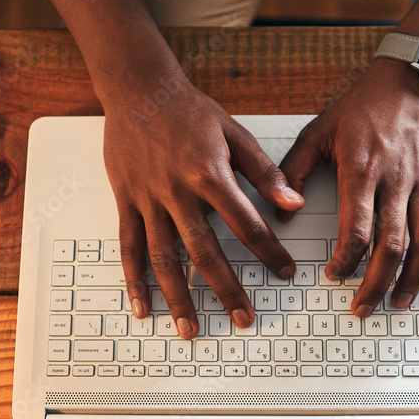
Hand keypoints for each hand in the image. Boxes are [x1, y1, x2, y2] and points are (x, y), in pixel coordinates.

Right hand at [103, 79, 304, 338]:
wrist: (138, 88)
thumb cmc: (189, 111)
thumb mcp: (234, 133)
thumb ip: (265, 172)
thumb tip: (293, 204)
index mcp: (209, 174)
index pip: (245, 223)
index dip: (268, 251)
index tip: (284, 273)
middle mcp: (176, 191)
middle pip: (204, 251)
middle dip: (226, 289)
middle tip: (244, 318)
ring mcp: (147, 200)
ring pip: (164, 258)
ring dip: (178, 297)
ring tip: (190, 329)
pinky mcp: (125, 202)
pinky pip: (129, 248)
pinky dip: (134, 281)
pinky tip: (143, 308)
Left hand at [278, 60, 418, 316]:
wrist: (414, 75)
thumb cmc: (364, 103)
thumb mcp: (319, 129)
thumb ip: (294, 170)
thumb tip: (281, 209)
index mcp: (361, 170)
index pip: (355, 229)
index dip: (346, 260)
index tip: (334, 276)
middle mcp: (396, 179)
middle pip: (390, 245)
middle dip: (375, 283)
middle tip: (363, 307)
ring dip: (412, 278)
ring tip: (398, 302)